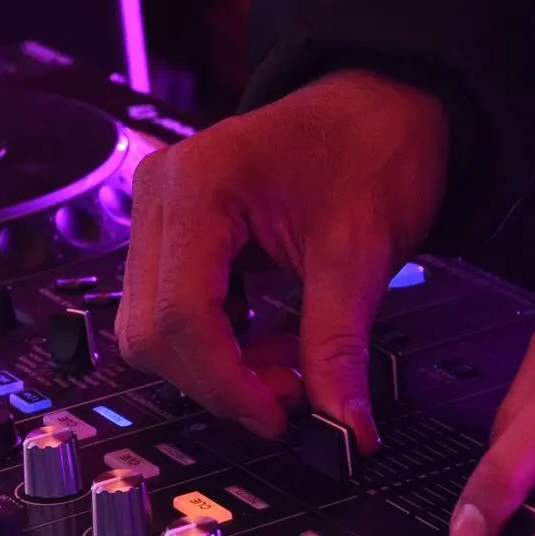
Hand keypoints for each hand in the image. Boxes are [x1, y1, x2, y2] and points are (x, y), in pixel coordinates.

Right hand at [118, 70, 448, 448]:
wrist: (381, 105)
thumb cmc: (371, 147)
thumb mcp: (361, 254)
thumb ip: (340, 348)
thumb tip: (343, 430)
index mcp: (198, 184)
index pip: (181, 314)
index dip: (226, 382)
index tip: (278, 418)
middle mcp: (160, 194)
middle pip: (153, 331)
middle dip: (220, 380)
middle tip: (294, 392)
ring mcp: (158, 213)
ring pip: (153, 331)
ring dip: (218, 369)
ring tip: (290, 362)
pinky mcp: (171, 233)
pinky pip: (170, 313)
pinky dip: (218, 345)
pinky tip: (270, 338)